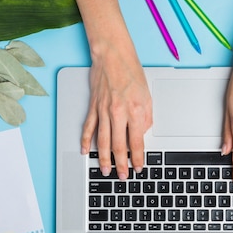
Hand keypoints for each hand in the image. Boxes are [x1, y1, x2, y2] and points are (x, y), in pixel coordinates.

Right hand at [80, 48, 151, 179]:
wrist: (113, 56)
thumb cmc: (131, 72)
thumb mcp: (147, 96)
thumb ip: (145, 118)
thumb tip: (141, 133)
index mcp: (134, 111)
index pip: (136, 142)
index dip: (137, 158)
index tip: (138, 168)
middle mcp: (118, 113)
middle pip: (119, 146)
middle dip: (121, 164)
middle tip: (122, 176)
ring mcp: (103, 111)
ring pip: (103, 140)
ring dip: (104, 158)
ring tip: (106, 170)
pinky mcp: (93, 107)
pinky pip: (89, 127)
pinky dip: (86, 141)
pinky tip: (86, 151)